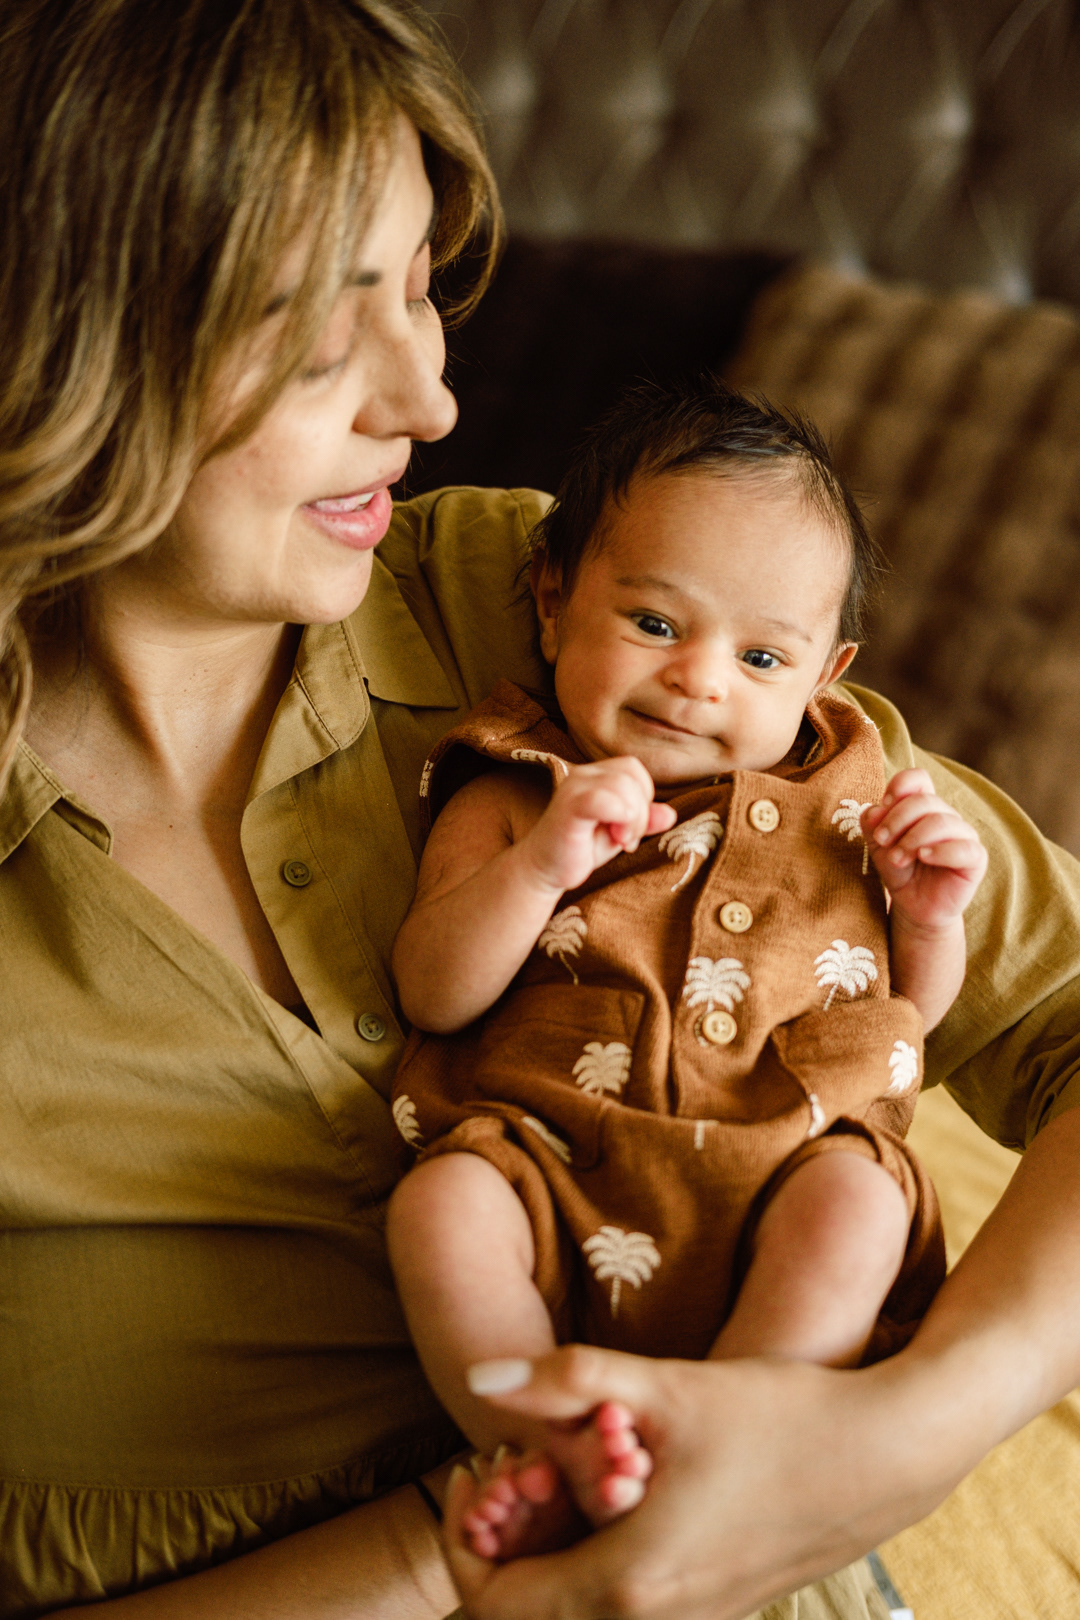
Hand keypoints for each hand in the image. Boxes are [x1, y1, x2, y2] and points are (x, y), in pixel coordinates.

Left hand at [441, 1345, 946, 1619]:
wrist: (891, 1453)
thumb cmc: (780, 1418)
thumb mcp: (666, 1387)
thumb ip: (564, 1381)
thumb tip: (477, 1377)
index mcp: (628, 1582)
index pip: (494, 1605)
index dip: (466, 1542)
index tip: (483, 1474)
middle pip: (533, 1613)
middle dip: (508, 1542)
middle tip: (519, 1465)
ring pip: (582, 1609)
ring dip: (555, 1547)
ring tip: (567, 1465)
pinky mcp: (722, 1603)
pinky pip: (630, 1601)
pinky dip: (601, 1554)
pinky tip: (624, 1478)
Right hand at [520, 758, 676, 893]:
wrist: (544, 869)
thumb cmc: (581, 848)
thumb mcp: (620, 832)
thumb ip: (644, 821)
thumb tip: (670, 814)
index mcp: (597, 775)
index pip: (635, 770)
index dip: (643, 798)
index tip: (630, 828)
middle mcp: (584, 774)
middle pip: (632, 775)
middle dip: (640, 811)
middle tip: (625, 839)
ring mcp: (574, 788)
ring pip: (623, 786)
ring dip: (632, 819)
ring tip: (618, 841)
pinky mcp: (569, 807)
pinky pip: (603, 798)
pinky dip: (618, 816)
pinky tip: (613, 837)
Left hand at [862, 768, 986, 930]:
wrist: (913, 905)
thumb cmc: (899, 870)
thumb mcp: (878, 847)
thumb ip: (873, 825)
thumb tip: (873, 809)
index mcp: (923, 807)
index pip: (919, 779)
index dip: (901, 785)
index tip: (884, 803)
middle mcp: (946, 816)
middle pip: (925, 801)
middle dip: (897, 820)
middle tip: (882, 842)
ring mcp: (964, 835)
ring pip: (942, 821)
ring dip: (913, 839)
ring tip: (896, 859)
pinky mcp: (975, 858)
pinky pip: (963, 847)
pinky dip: (940, 850)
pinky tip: (923, 857)